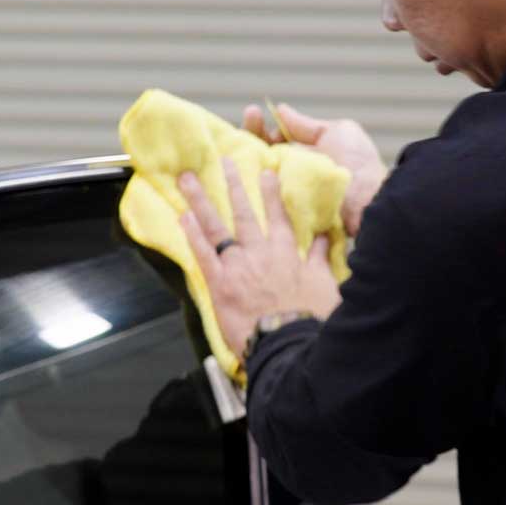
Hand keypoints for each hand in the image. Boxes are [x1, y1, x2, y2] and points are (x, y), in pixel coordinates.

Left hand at [177, 158, 342, 358]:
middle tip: (224, 162)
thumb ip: (319, 258)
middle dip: (233, 185)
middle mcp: (259, 252)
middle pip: (244, 213)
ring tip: (188, 180)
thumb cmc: (309, 318)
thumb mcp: (323, 284)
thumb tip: (323, 237)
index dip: (271, 193)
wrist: (289, 342)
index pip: (278, 216)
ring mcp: (237, 266)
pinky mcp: (219, 284)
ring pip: (216, 226)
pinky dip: (192, 234)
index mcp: (285, 252)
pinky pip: (203, 253)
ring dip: (201, 200)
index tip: (266, 172)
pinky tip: (182, 217)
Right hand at [243, 102, 387, 235]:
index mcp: (301, 155)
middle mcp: (289, 174)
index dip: (259, 126)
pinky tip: (238, 159)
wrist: (364, 198)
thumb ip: (306, 126)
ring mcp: (281, 193)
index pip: (271, 140)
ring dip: (244, 151)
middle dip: (249, 133)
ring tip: (240, 137)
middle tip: (249, 116)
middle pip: (258, 154)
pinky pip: (256, 196)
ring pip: (253, 173)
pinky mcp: (278, 211)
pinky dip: (244, 178)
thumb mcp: (335, 133)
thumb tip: (281, 110)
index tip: (254, 112)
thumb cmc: (356, 164)